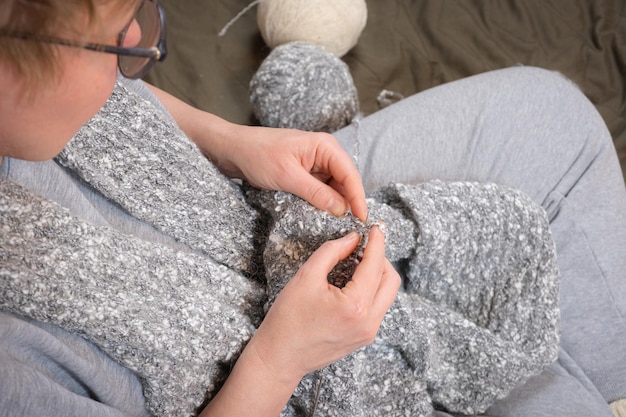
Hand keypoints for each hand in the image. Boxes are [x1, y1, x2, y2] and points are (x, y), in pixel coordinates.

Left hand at [213, 124, 367, 220]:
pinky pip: (321, 189)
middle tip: (351, 227)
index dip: (358, 198)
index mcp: (324, 146)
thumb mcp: (287, 176)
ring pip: (334, 188)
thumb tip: (341, 209)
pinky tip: (321, 215)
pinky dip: (322, 202)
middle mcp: (324, 153)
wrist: (232, 149)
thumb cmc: (257, 154)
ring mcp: (315, 163)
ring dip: (335, 204)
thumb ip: (316, 193)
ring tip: (336, 224)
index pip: (350, 174)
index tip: (362, 219)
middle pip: (345, 182)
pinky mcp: (306, 173)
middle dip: (348, 202)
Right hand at [248, 225, 399, 383]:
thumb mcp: (306, 277)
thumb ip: (332, 252)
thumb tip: (352, 240)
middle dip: (381, 258)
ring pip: (387, 294)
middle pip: (390, 280)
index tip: (375, 228)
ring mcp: (369, 332)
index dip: (377, 243)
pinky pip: (378, 307)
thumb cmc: (288, 319)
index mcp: (356, 306)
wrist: (281, 357)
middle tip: (365, 245)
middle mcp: (369, 321)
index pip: (375, 265)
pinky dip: (372, 289)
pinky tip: (355, 281)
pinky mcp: (364, 337)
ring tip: (358, 262)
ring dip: (377, 274)